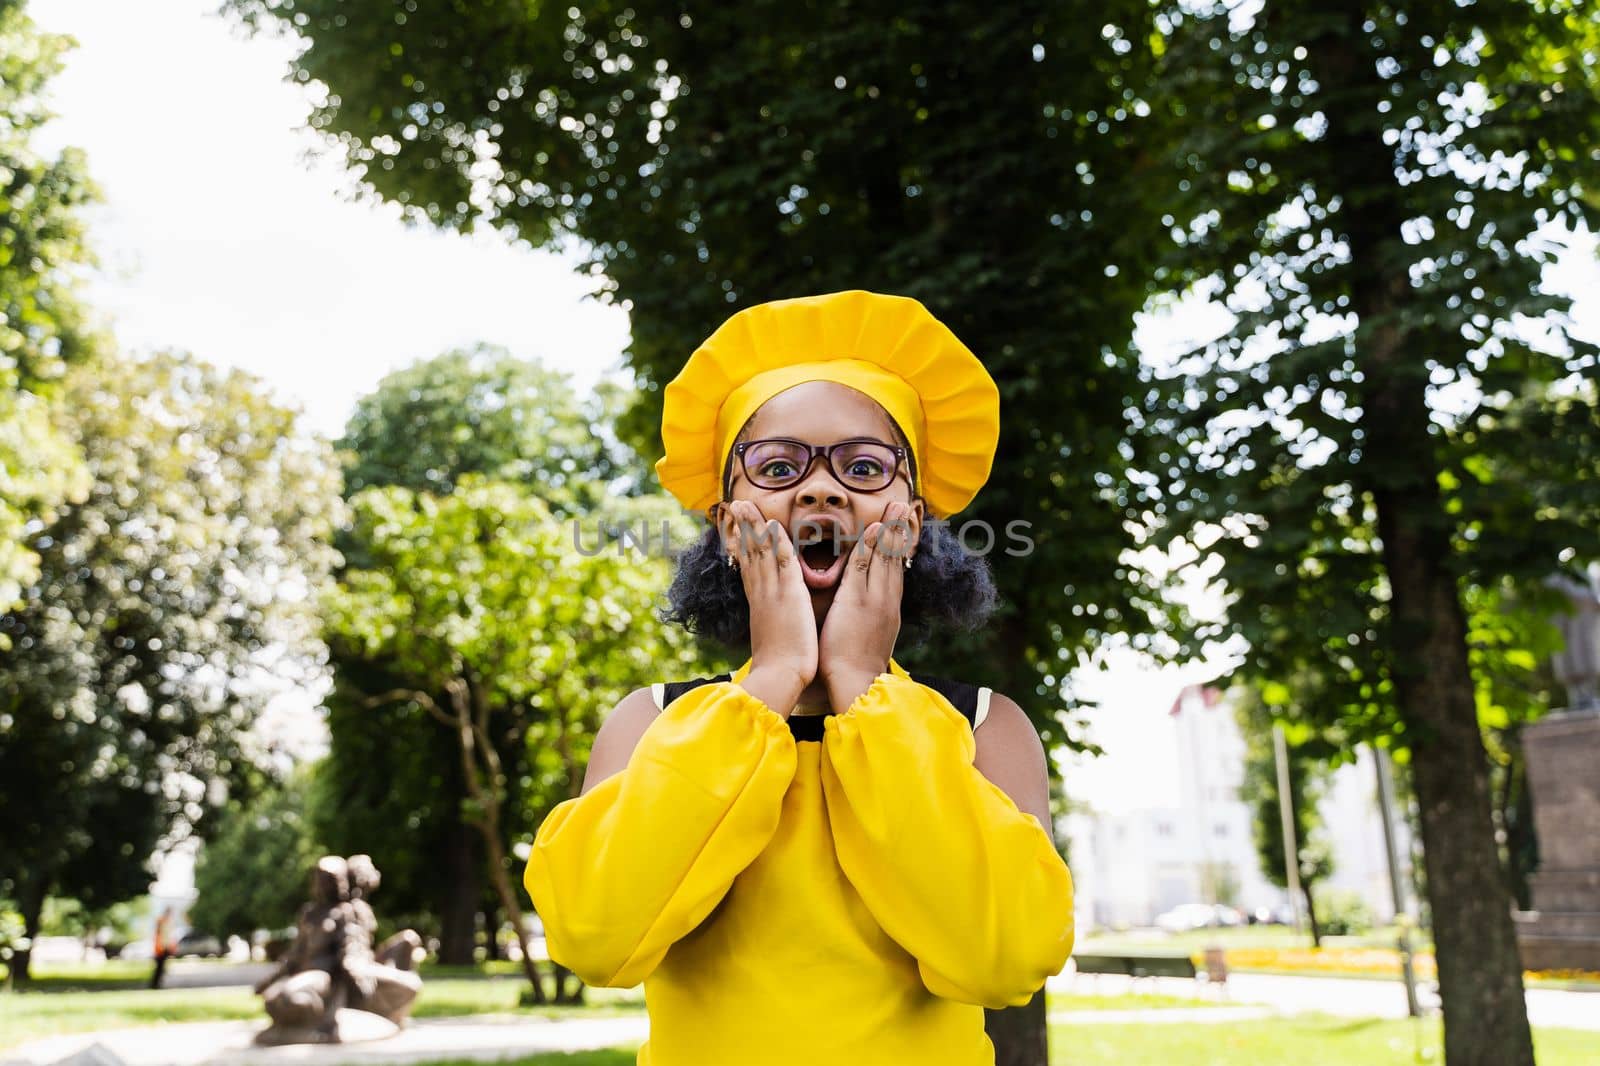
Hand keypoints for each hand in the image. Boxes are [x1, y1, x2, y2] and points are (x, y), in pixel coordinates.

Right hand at [720, 499, 815, 714]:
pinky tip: (772, 524)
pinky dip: (777, 542)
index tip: (740, 528)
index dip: (745, 545)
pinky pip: (782, 562)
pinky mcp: (789, 595)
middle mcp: (762, 593)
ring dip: (754, 526)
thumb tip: (769, 621)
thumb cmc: (779, 666)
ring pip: (762, 552)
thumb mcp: (772, 637)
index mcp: (759, 603)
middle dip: (744, 528)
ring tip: (745, 504)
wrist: (779, 678)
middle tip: (736, 505)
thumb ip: (770, 623)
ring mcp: (773, 592)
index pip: (749, 567)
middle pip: (750, 553)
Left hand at [819, 500, 914, 708]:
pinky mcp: (859, 604)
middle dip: (899, 529)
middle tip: (904, 503)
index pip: (894, 570)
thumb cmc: (856, 666)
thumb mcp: (869, 636)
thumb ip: (869, 617)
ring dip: (889, 531)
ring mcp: (875, 601)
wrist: (857, 685)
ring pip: (884, 559)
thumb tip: (867, 609)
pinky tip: (873, 530)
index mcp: (887, 608)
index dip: (897, 545)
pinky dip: (870, 549)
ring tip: (896, 507)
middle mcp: (886, 601)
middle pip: (895, 558)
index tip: (901, 524)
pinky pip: (865, 570)